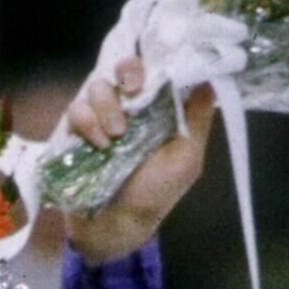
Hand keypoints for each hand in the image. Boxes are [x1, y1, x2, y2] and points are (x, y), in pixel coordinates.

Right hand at [63, 63, 215, 266]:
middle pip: (125, 67)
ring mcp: (102, 116)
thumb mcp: (186, 160)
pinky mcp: (77, 129)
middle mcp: (129, 108)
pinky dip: (88, 123)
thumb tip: (210, 81)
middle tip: (133, 91)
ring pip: (98, 85)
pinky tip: (99, 145)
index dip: (154, 62)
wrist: (117, 226)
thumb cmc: (155, 195)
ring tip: (116, 135)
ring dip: (107, 105)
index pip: (155, 69)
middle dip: (128, 72)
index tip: (158, 73)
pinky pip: (77, 109)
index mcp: (156, 110)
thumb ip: (197, 121)